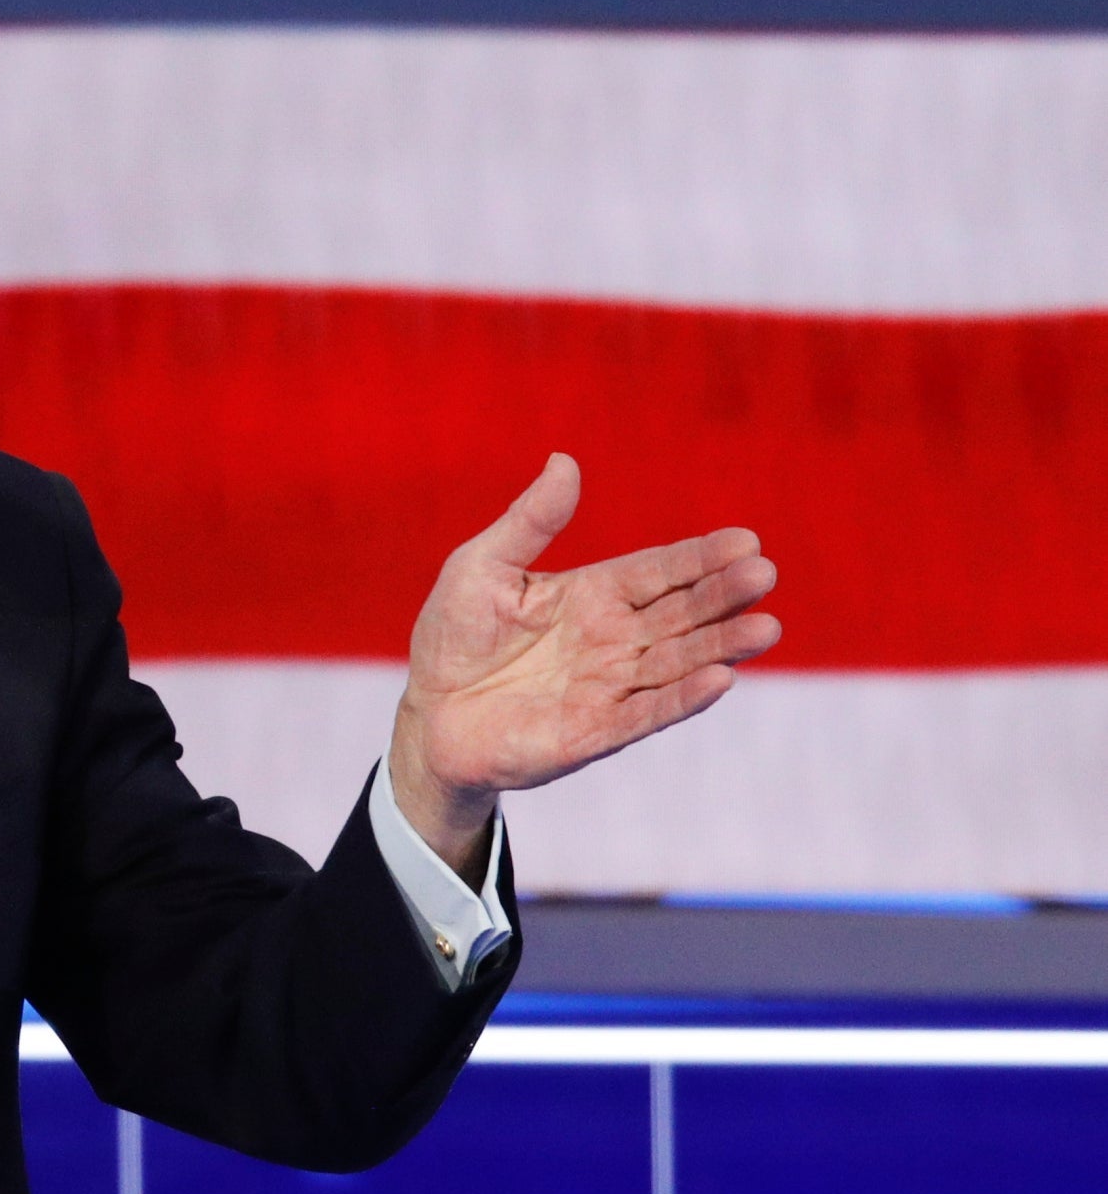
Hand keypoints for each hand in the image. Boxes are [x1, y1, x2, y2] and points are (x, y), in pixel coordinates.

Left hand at [390, 453, 780, 875]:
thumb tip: (564, 461)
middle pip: (682, 613)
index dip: (701, 557)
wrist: (429, 714)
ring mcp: (610, 687)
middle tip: (764, 574)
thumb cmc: (454, 636)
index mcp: (594, 594)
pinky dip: (683, 698)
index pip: (660, 571)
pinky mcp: (595, 732)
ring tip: (765, 626)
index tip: (746, 540)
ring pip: (678, 662)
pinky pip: (647, 713)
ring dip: (721, 646)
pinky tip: (720, 680)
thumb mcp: (482, 566)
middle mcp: (614, 639)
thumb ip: (529, 521)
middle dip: (723, 595)